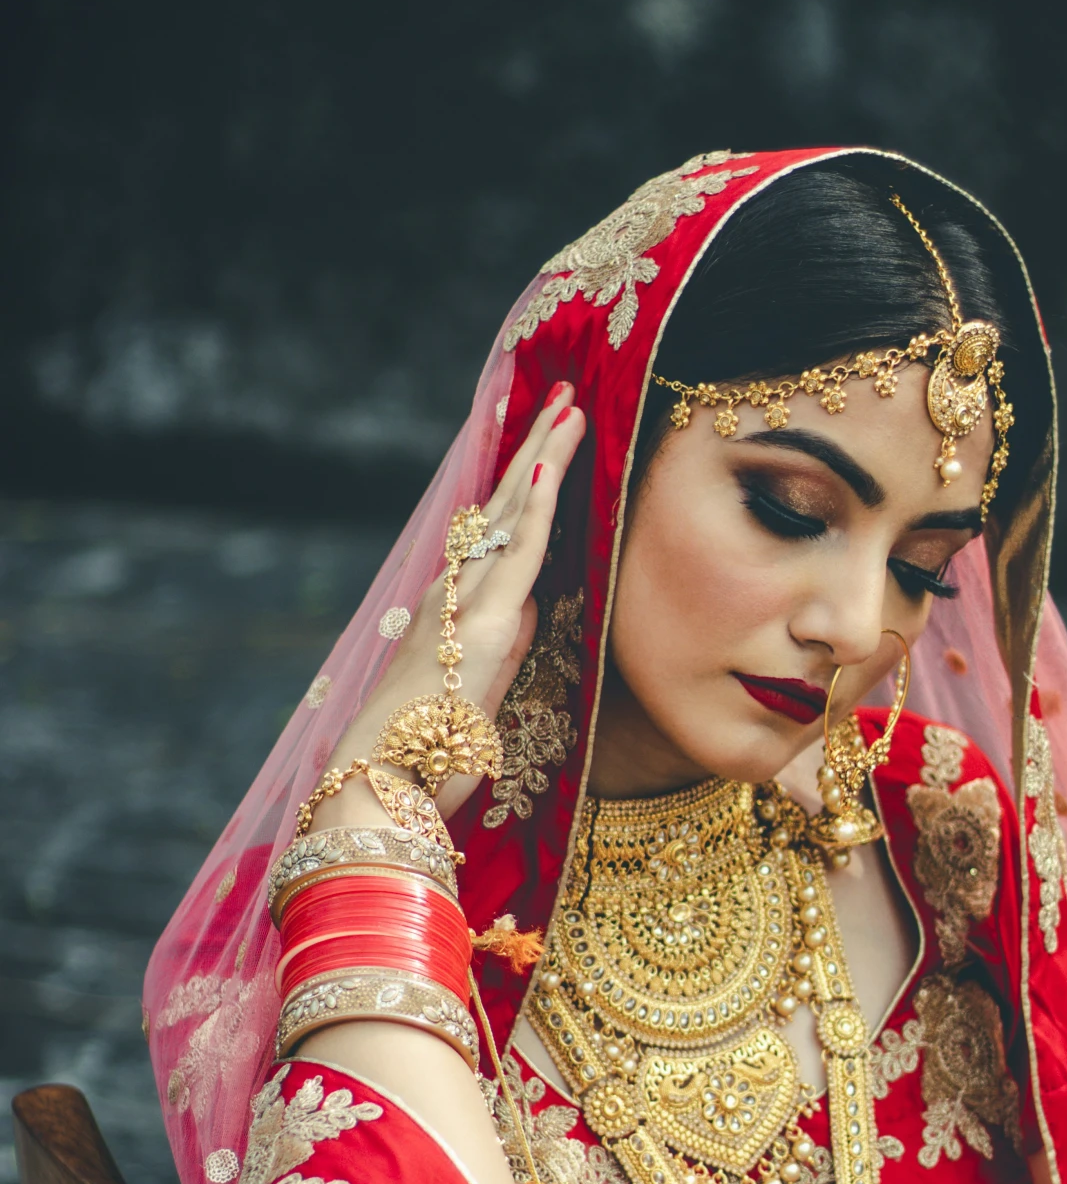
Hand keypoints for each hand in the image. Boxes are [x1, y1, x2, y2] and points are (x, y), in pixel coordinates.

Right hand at [321, 384, 585, 822]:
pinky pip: (516, 555)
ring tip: (569, 408)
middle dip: (535, 448)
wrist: (381, 787)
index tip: (548, 437)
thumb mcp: (477, 692)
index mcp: (453, 609)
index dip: (525, 482)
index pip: (496, 531)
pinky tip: (550, 464)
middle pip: (501, 505)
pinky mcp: (481, 624)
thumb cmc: (423, 757)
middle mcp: (453, 593)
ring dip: (542, 457)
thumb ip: (501, 646)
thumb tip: (525, 612)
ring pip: (510, 515)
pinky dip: (536, 508)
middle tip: (563, 396)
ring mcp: (464, 603)